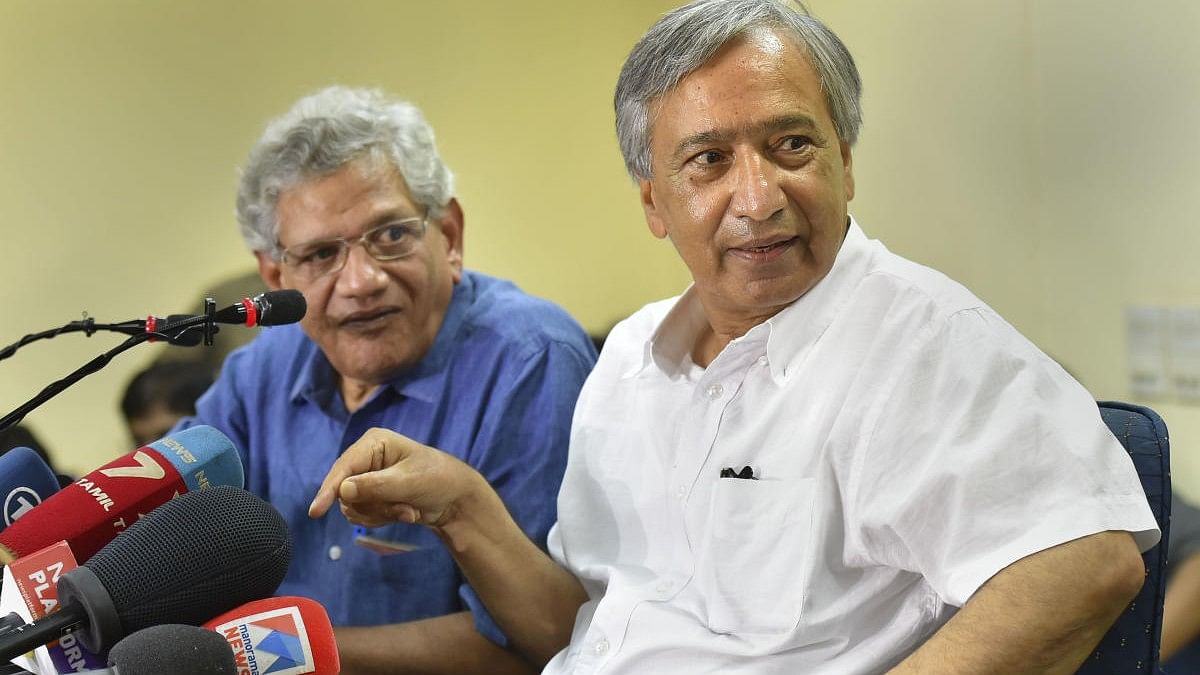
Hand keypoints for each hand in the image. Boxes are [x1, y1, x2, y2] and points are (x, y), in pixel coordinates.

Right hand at [308, 427, 482, 528]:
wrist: (457, 499)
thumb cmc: (438, 479)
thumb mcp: (409, 482)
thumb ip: (376, 486)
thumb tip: (343, 491)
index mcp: (374, 443)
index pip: (344, 468)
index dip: (329, 490)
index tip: (316, 511)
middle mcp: (366, 459)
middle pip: (345, 492)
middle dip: (373, 506)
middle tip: (400, 509)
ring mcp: (368, 479)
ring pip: (353, 507)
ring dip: (380, 515)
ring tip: (407, 510)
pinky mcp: (372, 497)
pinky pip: (363, 515)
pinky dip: (383, 519)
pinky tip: (406, 513)